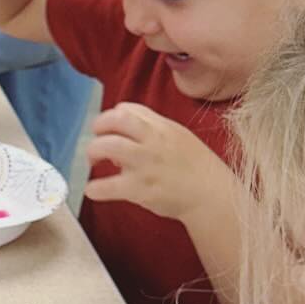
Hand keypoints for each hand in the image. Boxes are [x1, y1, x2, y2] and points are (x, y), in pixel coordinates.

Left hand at [83, 104, 231, 221]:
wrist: (212, 194)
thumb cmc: (195, 167)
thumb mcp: (178, 137)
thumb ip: (152, 130)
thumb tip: (121, 133)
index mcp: (162, 127)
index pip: (127, 109)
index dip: (111, 117)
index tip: (107, 129)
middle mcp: (152, 141)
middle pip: (114, 121)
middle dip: (98, 128)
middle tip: (96, 144)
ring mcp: (145, 164)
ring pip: (106, 146)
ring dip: (92, 152)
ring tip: (93, 163)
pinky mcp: (140, 189)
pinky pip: (108, 186)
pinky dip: (94, 188)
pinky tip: (93, 190)